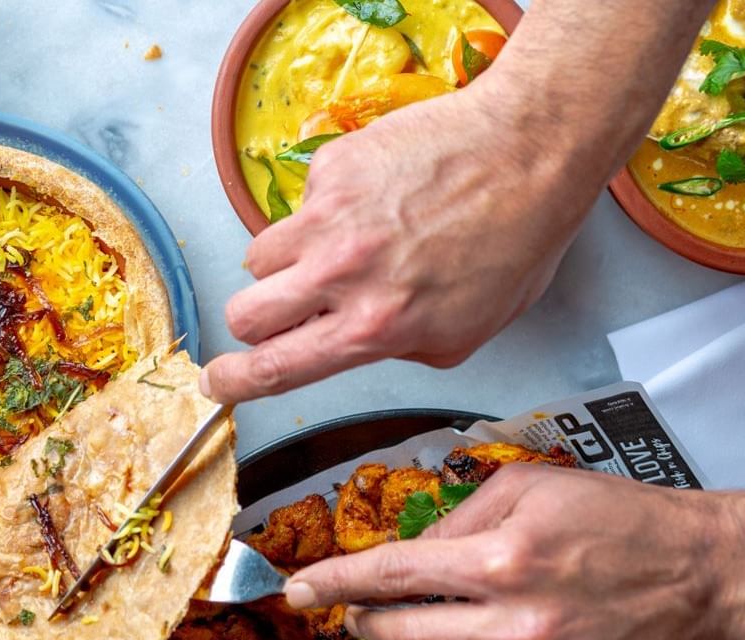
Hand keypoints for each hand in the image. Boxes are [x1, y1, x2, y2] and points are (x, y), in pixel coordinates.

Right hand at [201, 73, 598, 403]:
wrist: (528, 151)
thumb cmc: (515, 241)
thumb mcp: (465, 332)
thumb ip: (397, 347)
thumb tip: (353, 343)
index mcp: (374, 326)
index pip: (274, 368)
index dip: (234, 382)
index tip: (216, 382)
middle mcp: (341, 273)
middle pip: (244, 314)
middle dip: (254, 321)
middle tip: (281, 311)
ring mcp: (329, 216)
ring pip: (259, 257)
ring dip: (286, 265)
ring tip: (339, 250)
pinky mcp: (331, 168)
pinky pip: (300, 205)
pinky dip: (326, 211)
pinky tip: (376, 202)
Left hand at [282, 465, 744, 639]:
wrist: (712, 575)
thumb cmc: (626, 521)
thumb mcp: (533, 490)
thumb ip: (459, 518)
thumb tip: (410, 553)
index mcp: (502, 559)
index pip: (392, 574)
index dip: (335, 583)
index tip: (297, 591)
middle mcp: (517, 622)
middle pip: (404, 633)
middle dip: (372, 620)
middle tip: (365, 609)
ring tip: (491, 612)